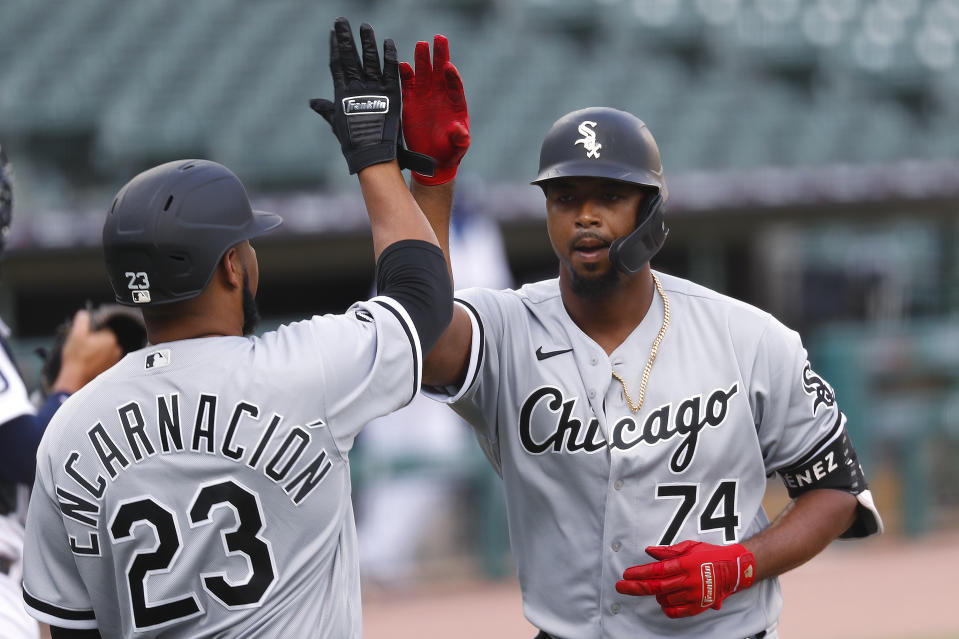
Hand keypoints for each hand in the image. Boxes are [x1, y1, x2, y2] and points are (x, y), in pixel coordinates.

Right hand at [51, 310, 121, 392]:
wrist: (75, 379)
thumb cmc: (76, 359)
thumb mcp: (75, 335)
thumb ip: (82, 320)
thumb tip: (85, 314)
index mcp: (110, 339)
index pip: (103, 328)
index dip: (92, 331)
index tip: (84, 336)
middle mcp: (116, 349)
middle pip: (104, 338)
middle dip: (94, 340)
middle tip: (83, 346)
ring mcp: (115, 359)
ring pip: (105, 349)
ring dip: (97, 350)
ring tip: (85, 355)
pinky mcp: (111, 368)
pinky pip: (105, 359)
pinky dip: (98, 359)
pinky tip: (89, 362)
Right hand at [310, 18, 402, 173]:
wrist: (373, 155)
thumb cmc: (354, 144)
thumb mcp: (337, 124)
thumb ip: (326, 110)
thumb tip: (312, 102)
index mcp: (342, 94)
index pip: (337, 64)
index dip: (335, 47)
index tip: (333, 32)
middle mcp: (356, 88)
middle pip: (350, 57)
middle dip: (346, 38)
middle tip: (342, 20)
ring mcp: (374, 89)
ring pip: (369, 59)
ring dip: (367, 42)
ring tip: (365, 26)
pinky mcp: (391, 94)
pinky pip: (390, 70)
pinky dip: (389, 56)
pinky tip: (388, 42)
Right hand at [399, 35, 469, 184]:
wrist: (434, 159)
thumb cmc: (450, 151)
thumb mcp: (458, 147)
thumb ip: (460, 139)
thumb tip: (461, 133)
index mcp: (455, 103)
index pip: (455, 85)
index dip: (452, 76)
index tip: (448, 66)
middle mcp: (441, 95)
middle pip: (441, 71)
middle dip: (440, 55)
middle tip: (439, 38)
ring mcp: (426, 96)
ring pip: (424, 73)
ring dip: (423, 59)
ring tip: (421, 45)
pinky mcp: (411, 101)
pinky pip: (408, 85)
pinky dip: (405, 75)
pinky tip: (402, 64)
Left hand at [615, 540, 755, 617]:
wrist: (734, 569)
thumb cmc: (711, 555)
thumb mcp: (689, 547)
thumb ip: (668, 551)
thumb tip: (649, 551)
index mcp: (685, 564)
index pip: (656, 570)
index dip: (639, 573)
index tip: (626, 574)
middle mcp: (688, 581)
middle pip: (656, 587)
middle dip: (635, 587)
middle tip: (621, 587)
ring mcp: (693, 595)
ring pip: (664, 599)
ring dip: (655, 594)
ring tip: (659, 587)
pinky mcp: (698, 606)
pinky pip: (675, 612)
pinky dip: (666, 607)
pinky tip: (666, 599)